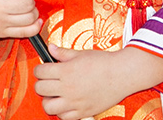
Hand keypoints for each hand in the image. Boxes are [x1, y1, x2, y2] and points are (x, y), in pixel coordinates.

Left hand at [34, 44, 162, 119]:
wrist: (122, 74)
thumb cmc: (104, 62)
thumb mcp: (81, 54)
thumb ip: (63, 53)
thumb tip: (51, 48)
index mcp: (66, 70)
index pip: (40, 71)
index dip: (39, 69)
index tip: (44, 70)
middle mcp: (68, 87)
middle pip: (41, 89)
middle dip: (41, 84)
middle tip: (48, 82)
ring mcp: (75, 101)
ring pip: (48, 107)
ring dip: (48, 101)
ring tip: (54, 95)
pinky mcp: (83, 111)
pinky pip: (64, 117)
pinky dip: (62, 112)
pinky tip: (66, 104)